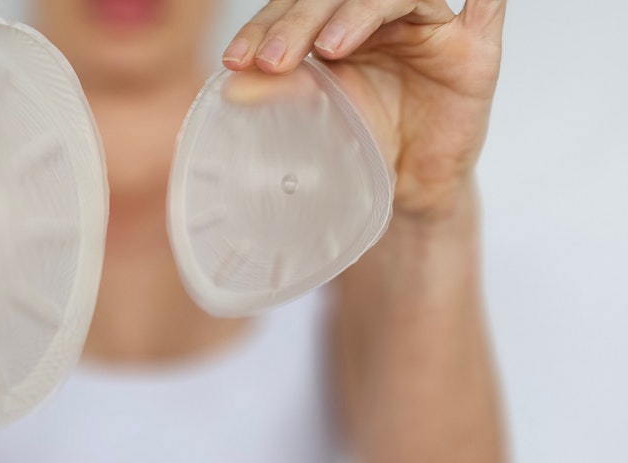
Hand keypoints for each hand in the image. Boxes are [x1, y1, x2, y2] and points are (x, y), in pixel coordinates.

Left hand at [223, 0, 505, 217]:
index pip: (297, 5)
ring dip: (357, 10)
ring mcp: (429, 26)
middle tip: (271, 59)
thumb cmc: (365, 145)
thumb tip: (232, 85)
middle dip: (299, 19)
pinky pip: (486, 6)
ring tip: (328, 48)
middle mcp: (382, 16)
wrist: (409, 188)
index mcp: (337, 24)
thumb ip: (281, 92)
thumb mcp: (317, 117)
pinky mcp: (474, 50)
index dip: (265, 26)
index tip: (236, 60)